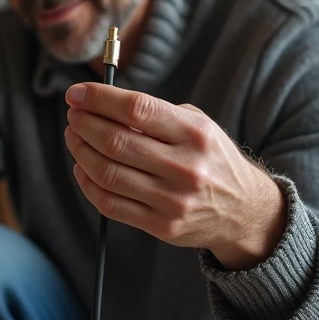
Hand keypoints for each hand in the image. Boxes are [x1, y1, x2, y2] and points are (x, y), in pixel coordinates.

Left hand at [64, 83, 285, 269]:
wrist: (245, 211)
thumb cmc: (211, 159)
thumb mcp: (197, 126)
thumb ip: (154, 115)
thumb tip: (98, 104)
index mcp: (195, 134)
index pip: (136, 109)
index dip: (99, 99)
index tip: (77, 93)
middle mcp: (185, 167)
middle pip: (115, 141)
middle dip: (84, 124)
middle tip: (74, 115)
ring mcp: (172, 200)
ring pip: (107, 172)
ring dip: (80, 151)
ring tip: (75, 136)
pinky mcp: (162, 226)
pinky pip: (110, 204)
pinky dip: (87, 183)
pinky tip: (82, 168)